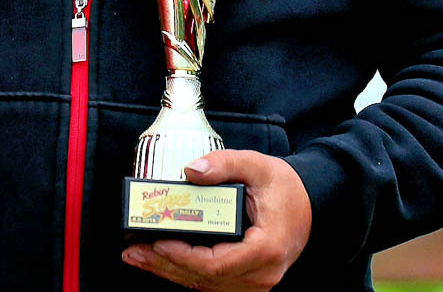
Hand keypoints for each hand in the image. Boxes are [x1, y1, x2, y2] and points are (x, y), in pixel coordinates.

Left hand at [121, 150, 312, 291]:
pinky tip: (163, 262)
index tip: (157, 243)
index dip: (183, 257)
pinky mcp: (248, 281)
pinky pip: (213, 283)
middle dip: (165, 265)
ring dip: (170, 272)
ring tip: (138, 256)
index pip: (217, 264)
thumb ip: (224, 163)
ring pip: (207, 285)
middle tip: (133, 252)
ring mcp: (256, 281)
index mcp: (266, 248)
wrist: (309, 203)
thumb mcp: (257, 165)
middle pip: (206, 279)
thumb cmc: (285, 188)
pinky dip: (186, 273)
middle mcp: (262, 272)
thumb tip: (191, 171)